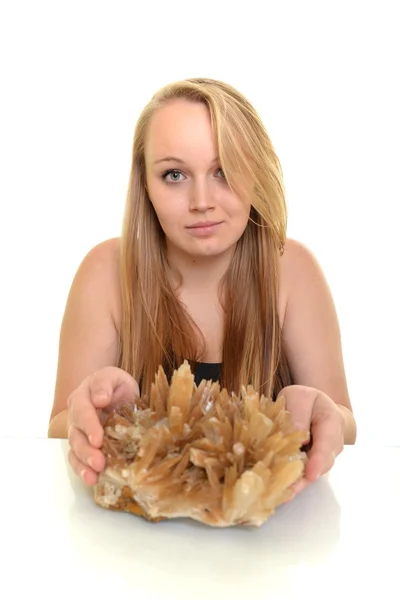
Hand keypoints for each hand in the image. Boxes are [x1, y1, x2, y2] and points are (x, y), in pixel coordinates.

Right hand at [67, 366, 139, 485]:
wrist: (116, 392)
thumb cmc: (115, 385)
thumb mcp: (113, 376)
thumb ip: (104, 383)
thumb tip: (100, 399)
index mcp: (81, 398)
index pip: (82, 412)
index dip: (89, 426)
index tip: (98, 440)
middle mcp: (75, 417)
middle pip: (76, 435)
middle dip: (86, 451)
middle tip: (98, 463)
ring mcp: (78, 433)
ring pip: (76, 450)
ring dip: (83, 465)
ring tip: (92, 477)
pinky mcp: (84, 446)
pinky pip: (79, 460)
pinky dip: (83, 471)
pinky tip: (92, 480)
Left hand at [278, 385, 344, 497]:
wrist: (314, 407)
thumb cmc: (305, 401)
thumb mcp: (299, 398)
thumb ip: (299, 413)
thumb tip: (300, 438)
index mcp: (332, 421)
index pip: (327, 442)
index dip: (319, 460)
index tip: (311, 474)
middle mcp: (333, 443)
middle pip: (322, 464)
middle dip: (306, 479)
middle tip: (289, 490)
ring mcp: (324, 457)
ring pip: (312, 473)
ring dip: (298, 484)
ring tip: (281, 494)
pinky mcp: (312, 465)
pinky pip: (304, 475)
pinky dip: (292, 483)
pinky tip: (278, 491)